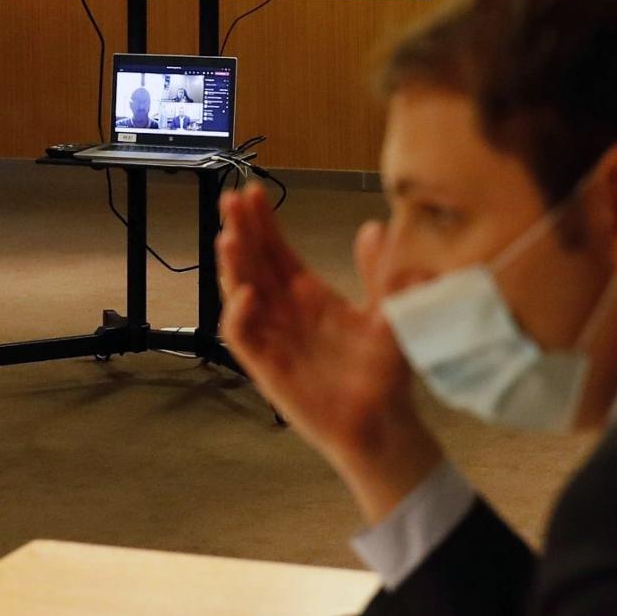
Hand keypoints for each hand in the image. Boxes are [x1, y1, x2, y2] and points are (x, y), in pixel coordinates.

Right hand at [217, 184, 442, 521]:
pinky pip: (244, 338)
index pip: (277, 252)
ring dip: (232, 266)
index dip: (263, 223)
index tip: (252, 193)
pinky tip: (246, 293)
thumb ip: (379, 272)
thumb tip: (374, 228)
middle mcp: (285, 313)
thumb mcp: (388, 311)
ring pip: (241, 294)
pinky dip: (239, 315)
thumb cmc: (385, 372)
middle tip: (229, 199)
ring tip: (228, 236)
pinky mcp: (267, 369)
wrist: (386, 423)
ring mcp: (273, 339)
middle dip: (241, 232)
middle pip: (254, 265)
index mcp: (309, 296)